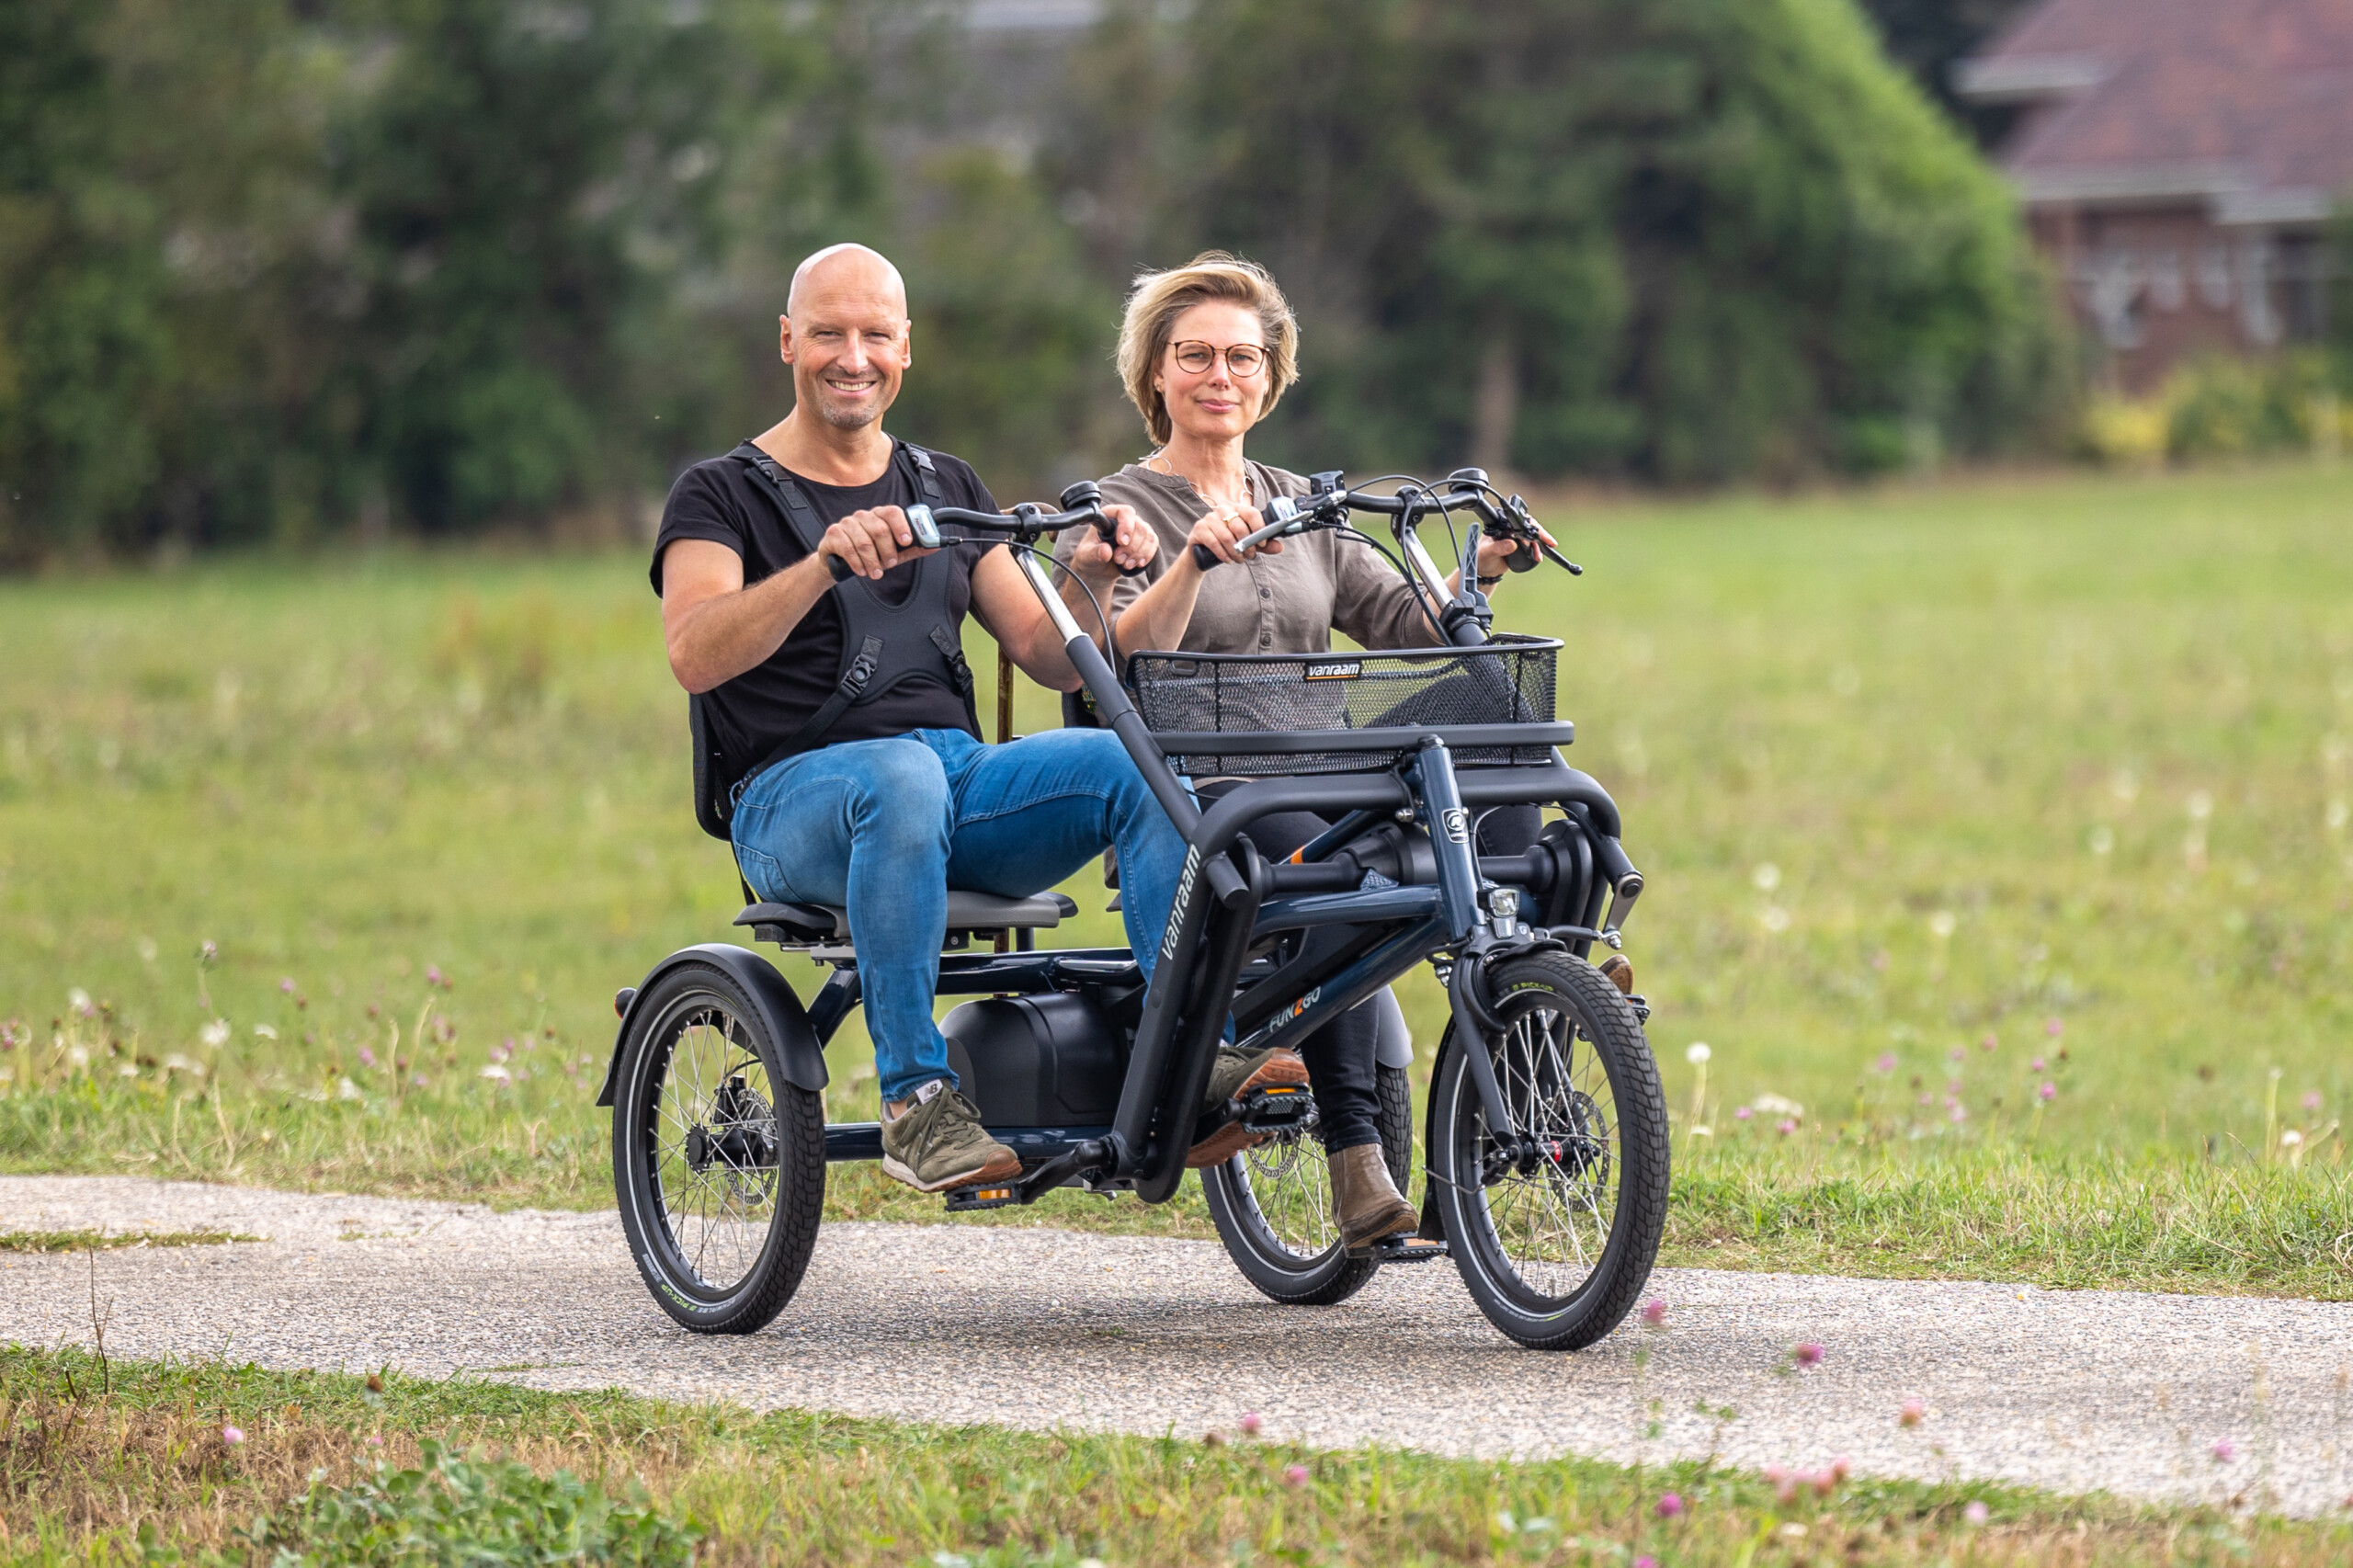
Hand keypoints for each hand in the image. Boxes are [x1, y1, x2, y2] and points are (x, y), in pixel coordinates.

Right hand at [819, 505, 934, 581]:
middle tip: (889, 564)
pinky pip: (847, 548)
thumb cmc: (869, 555)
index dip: (901, 526)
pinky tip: (861, 570)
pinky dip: (857, 563)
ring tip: (875, 573)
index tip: (907, 541)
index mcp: (880, 516)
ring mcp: (847, 523)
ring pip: (864, 542)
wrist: (838, 563)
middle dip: (887, 551)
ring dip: (872, 562)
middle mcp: (863, 516)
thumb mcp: (893, 553)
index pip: (892, 512)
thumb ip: (912, 549)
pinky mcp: (833, 533)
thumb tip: (935, 546)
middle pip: (880, 529)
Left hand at [1068, 503, 1157, 577]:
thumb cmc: (1090, 558)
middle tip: (1118, 559)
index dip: (1126, 526)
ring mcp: (1136, 529)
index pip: (1124, 512)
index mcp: (1108, 516)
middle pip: (1140, 527)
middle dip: (1131, 547)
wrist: (1098, 569)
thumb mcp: (1086, 556)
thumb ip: (1094, 553)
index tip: (1121, 542)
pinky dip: (1147, 555)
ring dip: (1139, 553)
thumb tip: (1106, 551)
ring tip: (1125, 564)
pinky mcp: (1144, 540)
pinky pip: (1153, 544)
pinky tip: (1137, 564)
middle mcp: (1124, 520)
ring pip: (1148, 536)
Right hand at [1185, 501, 1283, 568]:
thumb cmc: (1229, 544)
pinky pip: (1214, 542)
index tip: (1263, 543)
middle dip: (1247, 545)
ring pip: (1227, 537)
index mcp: (1237, 508)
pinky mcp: (1199, 529)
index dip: (1259, 529)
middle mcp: (1222, 509)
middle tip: (1249, 556)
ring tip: (1239, 560)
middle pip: (1239, 526)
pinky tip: (1228, 560)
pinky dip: (1223, 554)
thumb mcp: (1248, 543)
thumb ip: (1263, 545)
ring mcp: (1209, 518)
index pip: (1252, 513)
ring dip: (1236, 552)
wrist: (1202, 552)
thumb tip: (1280, 547)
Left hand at [1473, 520, 1553, 585]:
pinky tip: (1539, 555)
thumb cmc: (1481, 558)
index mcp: (1500, 524)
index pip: (1516, 520)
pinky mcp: (1521, 544)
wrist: (1484, 570)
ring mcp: (1516, 535)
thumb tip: (1511, 544)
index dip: (1528, 525)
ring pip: (1532, 535)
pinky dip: (1538, 549)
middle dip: (1540, 533)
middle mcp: (1509, 527)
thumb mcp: (1487, 553)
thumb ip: (1498, 548)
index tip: (1535, 533)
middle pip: (1528, 525)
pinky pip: (1533, 544)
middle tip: (1549, 541)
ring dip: (1539, 544)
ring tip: (1539, 555)